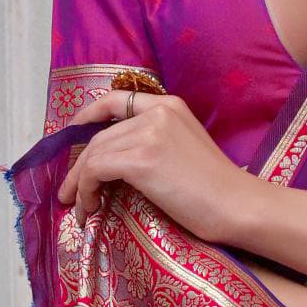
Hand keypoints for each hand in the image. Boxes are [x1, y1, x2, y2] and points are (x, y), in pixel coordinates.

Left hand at [63, 85, 251, 244]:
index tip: (73, 132)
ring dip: (80, 183)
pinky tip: (91, 208)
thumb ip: (157, 142)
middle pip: (100, 135)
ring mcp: (148, 134)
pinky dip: (86, 190)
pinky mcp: (141, 159)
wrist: (236, 205)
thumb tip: (116, 163)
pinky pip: (96, 171)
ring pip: (94, 154)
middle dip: (79, 164)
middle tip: (70, 192)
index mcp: (170, 105)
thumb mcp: (185, 149)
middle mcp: (157, 112)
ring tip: (80, 207)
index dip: (89, 114)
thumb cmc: (217, 189)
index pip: (119, 99)